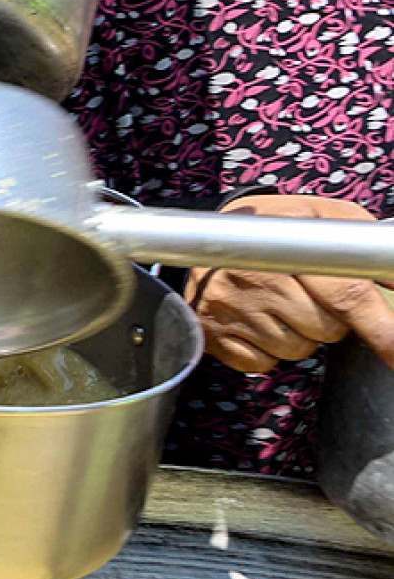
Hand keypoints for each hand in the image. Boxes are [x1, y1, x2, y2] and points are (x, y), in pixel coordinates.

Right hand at [189, 194, 393, 373]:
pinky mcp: (212, 334)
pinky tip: (259, 321)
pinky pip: (262, 362)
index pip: (345, 293)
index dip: (378, 325)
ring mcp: (228, 307)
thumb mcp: (322, 216)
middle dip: (333, 320)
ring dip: (300, 334)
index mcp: (284, 240)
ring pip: (296, 349)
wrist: (203, 238)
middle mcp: (251, 274)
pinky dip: (269, 349)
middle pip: (326, 328)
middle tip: (312, 294)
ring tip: (281, 304)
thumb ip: (362, 245)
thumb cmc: (275, 226)